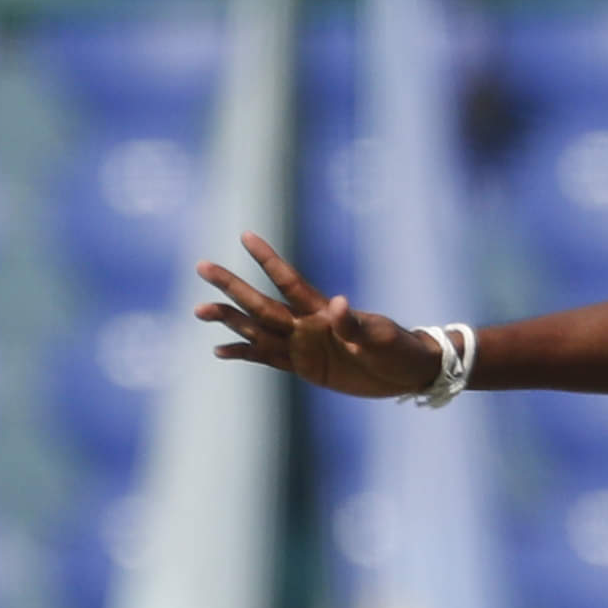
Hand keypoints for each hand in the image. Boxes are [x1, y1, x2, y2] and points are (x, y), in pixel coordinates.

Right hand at [193, 232, 438, 399]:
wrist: (407, 372)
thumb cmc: (398, 348)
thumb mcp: (380, 337)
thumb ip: (354, 324)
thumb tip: (337, 303)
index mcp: (322, 312)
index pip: (289, 281)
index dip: (268, 259)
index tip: (246, 235)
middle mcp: (305, 325)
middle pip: (262, 303)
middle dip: (233, 286)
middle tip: (202, 265)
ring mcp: (302, 346)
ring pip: (257, 330)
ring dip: (230, 320)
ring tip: (200, 309)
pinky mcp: (303, 366)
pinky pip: (267, 358)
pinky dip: (244, 353)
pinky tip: (219, 350)